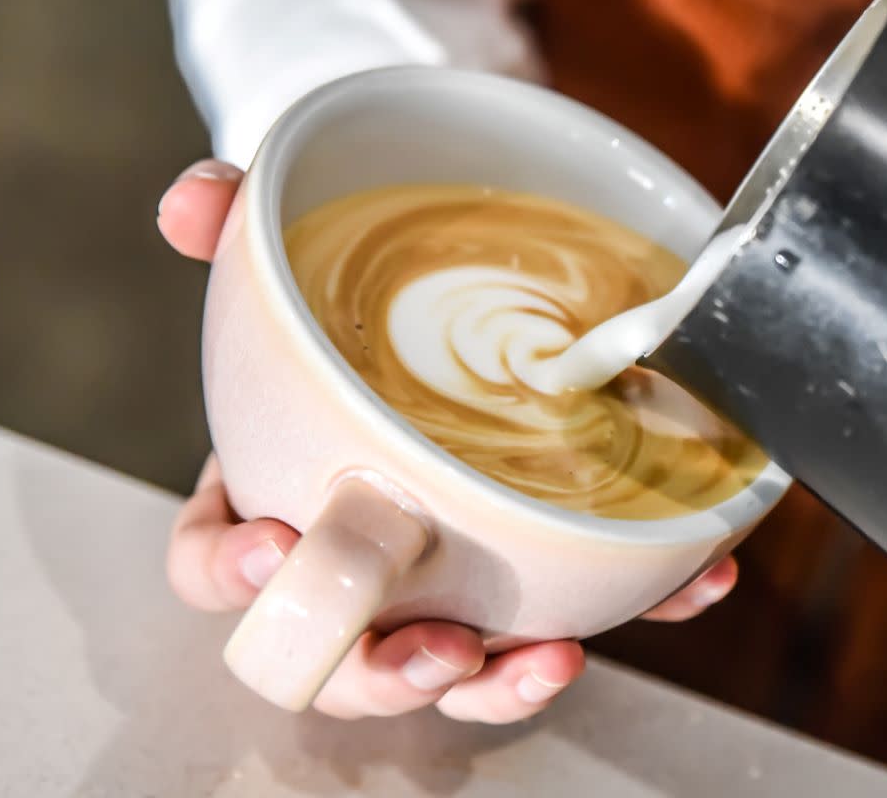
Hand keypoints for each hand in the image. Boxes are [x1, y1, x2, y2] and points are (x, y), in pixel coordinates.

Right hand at [156, 159, 738, 720]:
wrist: (466, 249)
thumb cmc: (355, 279)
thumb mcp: (292, 235)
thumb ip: (234, 217)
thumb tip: (191, 203)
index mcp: (270, 485)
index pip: (215, 561)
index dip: (233, 574)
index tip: (275, 547)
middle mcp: (358, 548)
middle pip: (338, 658)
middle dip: (385, 674)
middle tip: (441, 646)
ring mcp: (449, 568)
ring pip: (455, 666)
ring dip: (501, 684)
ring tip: (552, 656)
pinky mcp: (540, 558)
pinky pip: (583, 602)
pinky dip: (644, 602)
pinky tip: (695, 581)